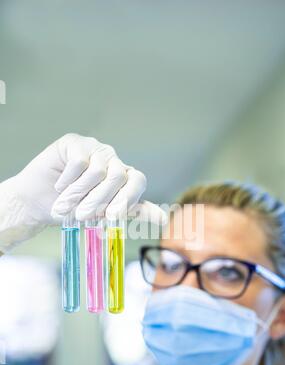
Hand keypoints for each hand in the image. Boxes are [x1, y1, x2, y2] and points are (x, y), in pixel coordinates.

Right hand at [0, 133, 166, 251]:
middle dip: (99, 201)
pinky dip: (68, 180)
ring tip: (66, 204)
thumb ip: (133, 213)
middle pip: (118, 177)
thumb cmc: (72, 210)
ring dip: (79, 194)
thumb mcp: (104, 215)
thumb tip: (164, 220)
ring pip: (97, 171)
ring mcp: (94, 149)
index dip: (128, 198)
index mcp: (124, 177)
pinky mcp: (74, 142)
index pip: (138, 181)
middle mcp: (112, 160)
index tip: (112, 216)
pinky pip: (79, 162)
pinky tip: (59, 185)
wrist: (39, 204)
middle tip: (82, 215)